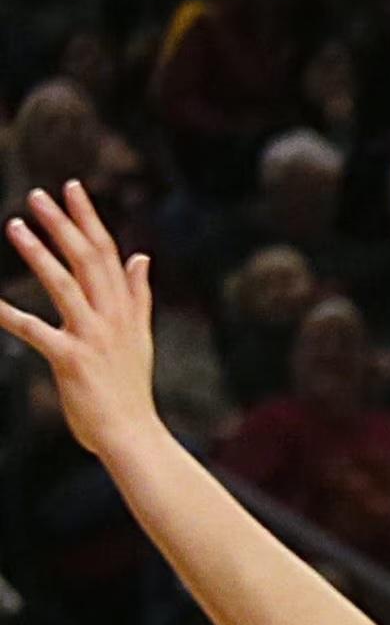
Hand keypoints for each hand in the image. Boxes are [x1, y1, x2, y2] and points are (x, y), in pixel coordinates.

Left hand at [0, 185, 164, 461]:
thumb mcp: (139, 337)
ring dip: (39, 253)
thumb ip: (138, 295)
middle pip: (88, 261)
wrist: (132, 435)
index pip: (108, 254)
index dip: (89, 219)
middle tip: (38, 194)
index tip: (72, 188)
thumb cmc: (129, 390)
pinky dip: (8, 315)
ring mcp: (93, 338)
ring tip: (15, 225)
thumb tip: (141, 257)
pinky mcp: (71, 359)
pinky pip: (34, 330)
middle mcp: (112, 318)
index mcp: (126, 310)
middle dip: (64, 224)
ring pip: (65, 285)